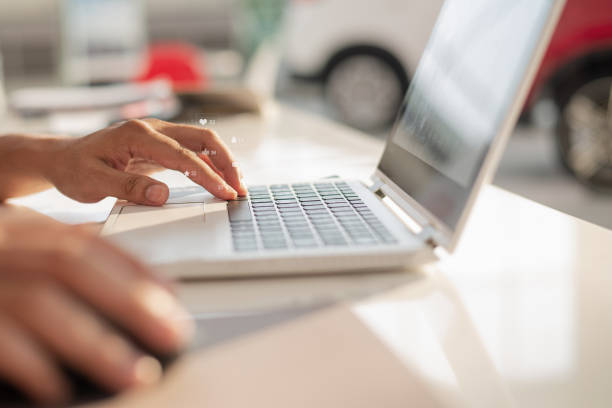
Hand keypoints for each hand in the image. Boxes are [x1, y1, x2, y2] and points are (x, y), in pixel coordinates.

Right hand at [0, 207, 193, 403]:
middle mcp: (0, 245)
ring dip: (95, 342)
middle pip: (73, 265)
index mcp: (19, 229)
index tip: (174, 298)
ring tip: (136, 374)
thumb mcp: (18, 254)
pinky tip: (60, 391)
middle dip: (131, 301)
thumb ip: (68, 263)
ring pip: (41, 303)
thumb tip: (153, 289)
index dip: (135, 270)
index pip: (87, 243)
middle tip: (173, 336)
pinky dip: (32, 364)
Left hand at [45, 118, 246, 204]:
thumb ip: (128, 188)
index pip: (182, 155)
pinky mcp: (160, 146)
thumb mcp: (93, 183)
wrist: (62, 159)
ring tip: (237, 186)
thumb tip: (162, 195)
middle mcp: (152, 129)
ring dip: (222, 162)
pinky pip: (193, 151)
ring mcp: (158, 135)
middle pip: (202, 139)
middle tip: (240, 189)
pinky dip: (210, 164)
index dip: (208, 175)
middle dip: (226, 163)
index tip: (225, 194)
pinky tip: (220, 179)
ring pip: (201, 142)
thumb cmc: (74, 170)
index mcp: (137, 134)